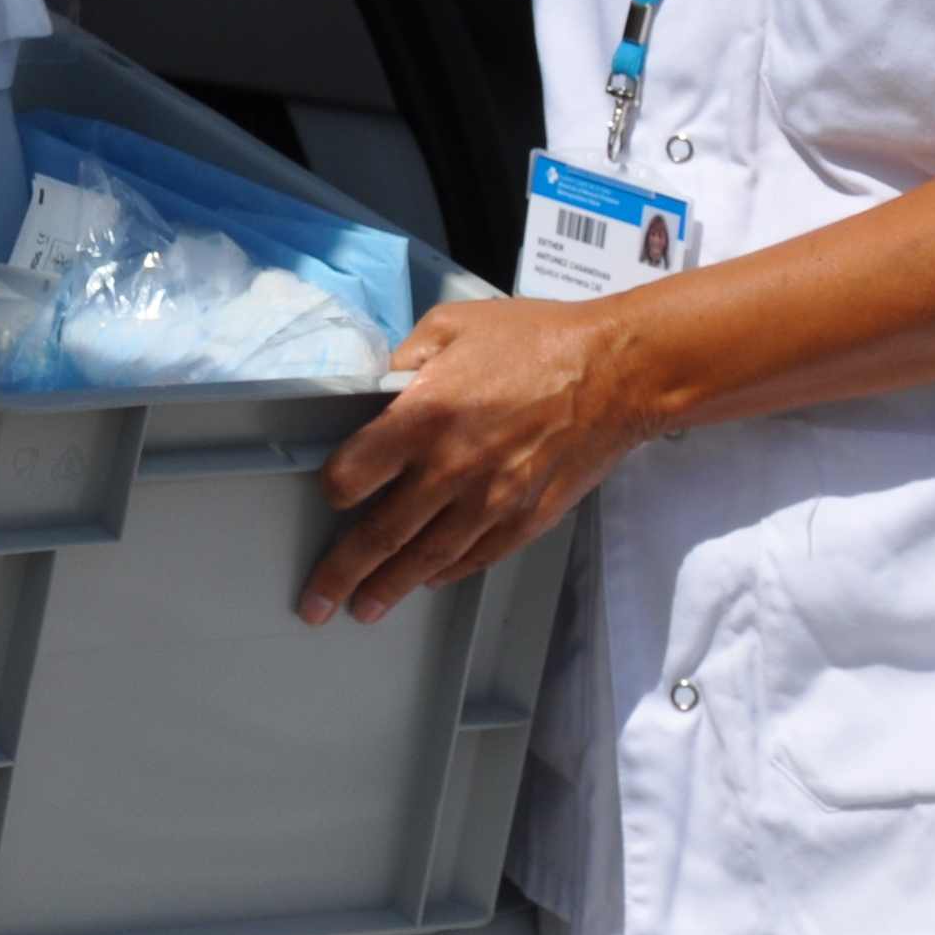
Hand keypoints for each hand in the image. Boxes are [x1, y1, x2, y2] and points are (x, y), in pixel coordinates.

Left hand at [302, 292, 662, 626]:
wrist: (617, 371)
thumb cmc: (539, 340)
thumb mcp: (453, 325)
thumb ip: (405, 359)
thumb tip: (378, 387)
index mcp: (424, 414)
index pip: (353, 474)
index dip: (335, 487)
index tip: (332, 494)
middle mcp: (451, 468)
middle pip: (380, 534)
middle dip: (341, 573)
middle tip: (317, 600)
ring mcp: (490, 501)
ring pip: (425, 559)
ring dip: (389, 588)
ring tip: (364, 608)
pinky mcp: (525, 518)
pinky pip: (475, 557)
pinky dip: (447, 574)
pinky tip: (429, 581)